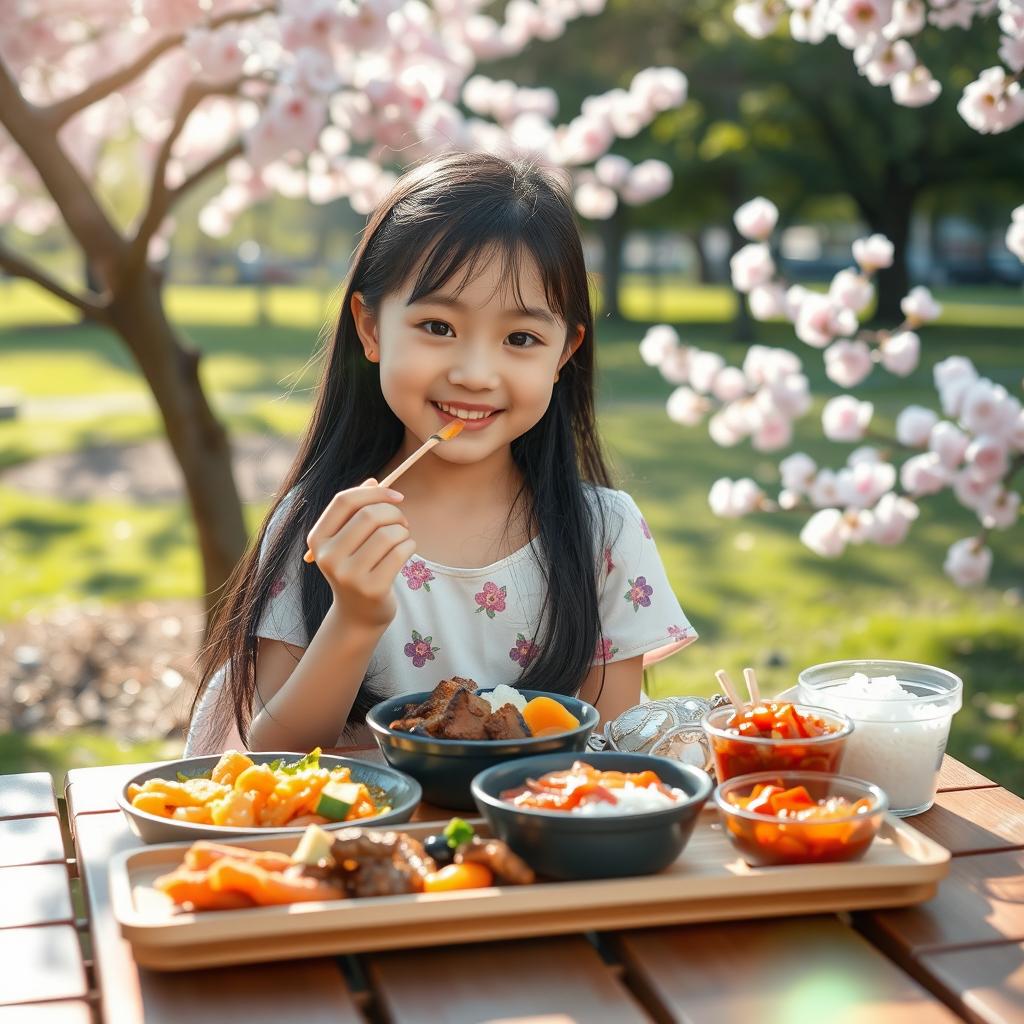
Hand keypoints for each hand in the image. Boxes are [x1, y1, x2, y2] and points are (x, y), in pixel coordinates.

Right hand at [305, 479, 415, 631]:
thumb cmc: (357, 566)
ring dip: (403, 531)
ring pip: (388, 534)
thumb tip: (373, 481)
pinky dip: (410, 546)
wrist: (358, 614)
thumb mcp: (349, 539)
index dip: (375, 493)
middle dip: (394, 513)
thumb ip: (358, 509)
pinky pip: (400, 552)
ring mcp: (348, 575)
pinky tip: (407, 551)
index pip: (344, 501)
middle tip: (402, 522)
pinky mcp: (371, 588)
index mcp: (317, 538)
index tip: (397, 496)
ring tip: (403, 538)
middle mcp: (328, 557)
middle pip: (369, 515)